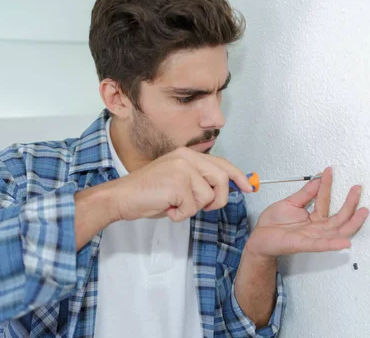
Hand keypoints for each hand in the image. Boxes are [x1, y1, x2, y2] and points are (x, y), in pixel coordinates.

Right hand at [108, 147, 252, 221]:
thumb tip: (221, 190)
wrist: (121, 197)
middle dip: (217, 199)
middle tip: (202, 207)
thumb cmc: (147, 193)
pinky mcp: (177, 184)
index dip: (238, 176)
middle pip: (221, 180)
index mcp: (187, 155)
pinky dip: (179, 215)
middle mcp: (186, 158)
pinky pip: (192, 208)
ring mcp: (182, 169)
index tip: (249, 186)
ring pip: (207, 197)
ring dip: (192, 208)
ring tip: (174, 204)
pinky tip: (166, 208)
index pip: (221, 163)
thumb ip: (198, 180)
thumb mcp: (177, 180)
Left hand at [245, 167, 368, 257]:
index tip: (329, 170)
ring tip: (363, 212)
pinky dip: (333, 244)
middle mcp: (316, 228)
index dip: (327, 184)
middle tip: (357, 188)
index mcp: (313, 218)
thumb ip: (305, 194)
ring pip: (337, 230)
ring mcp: (312, 237)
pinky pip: (321, 244)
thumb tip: (317, 179)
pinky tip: (345, 242)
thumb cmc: (273, 224)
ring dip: (351, 222)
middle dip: (350, 203)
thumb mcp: (290, 203)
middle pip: (339, 217)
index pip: (325, 199)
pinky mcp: (304, 244)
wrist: (259, 238)